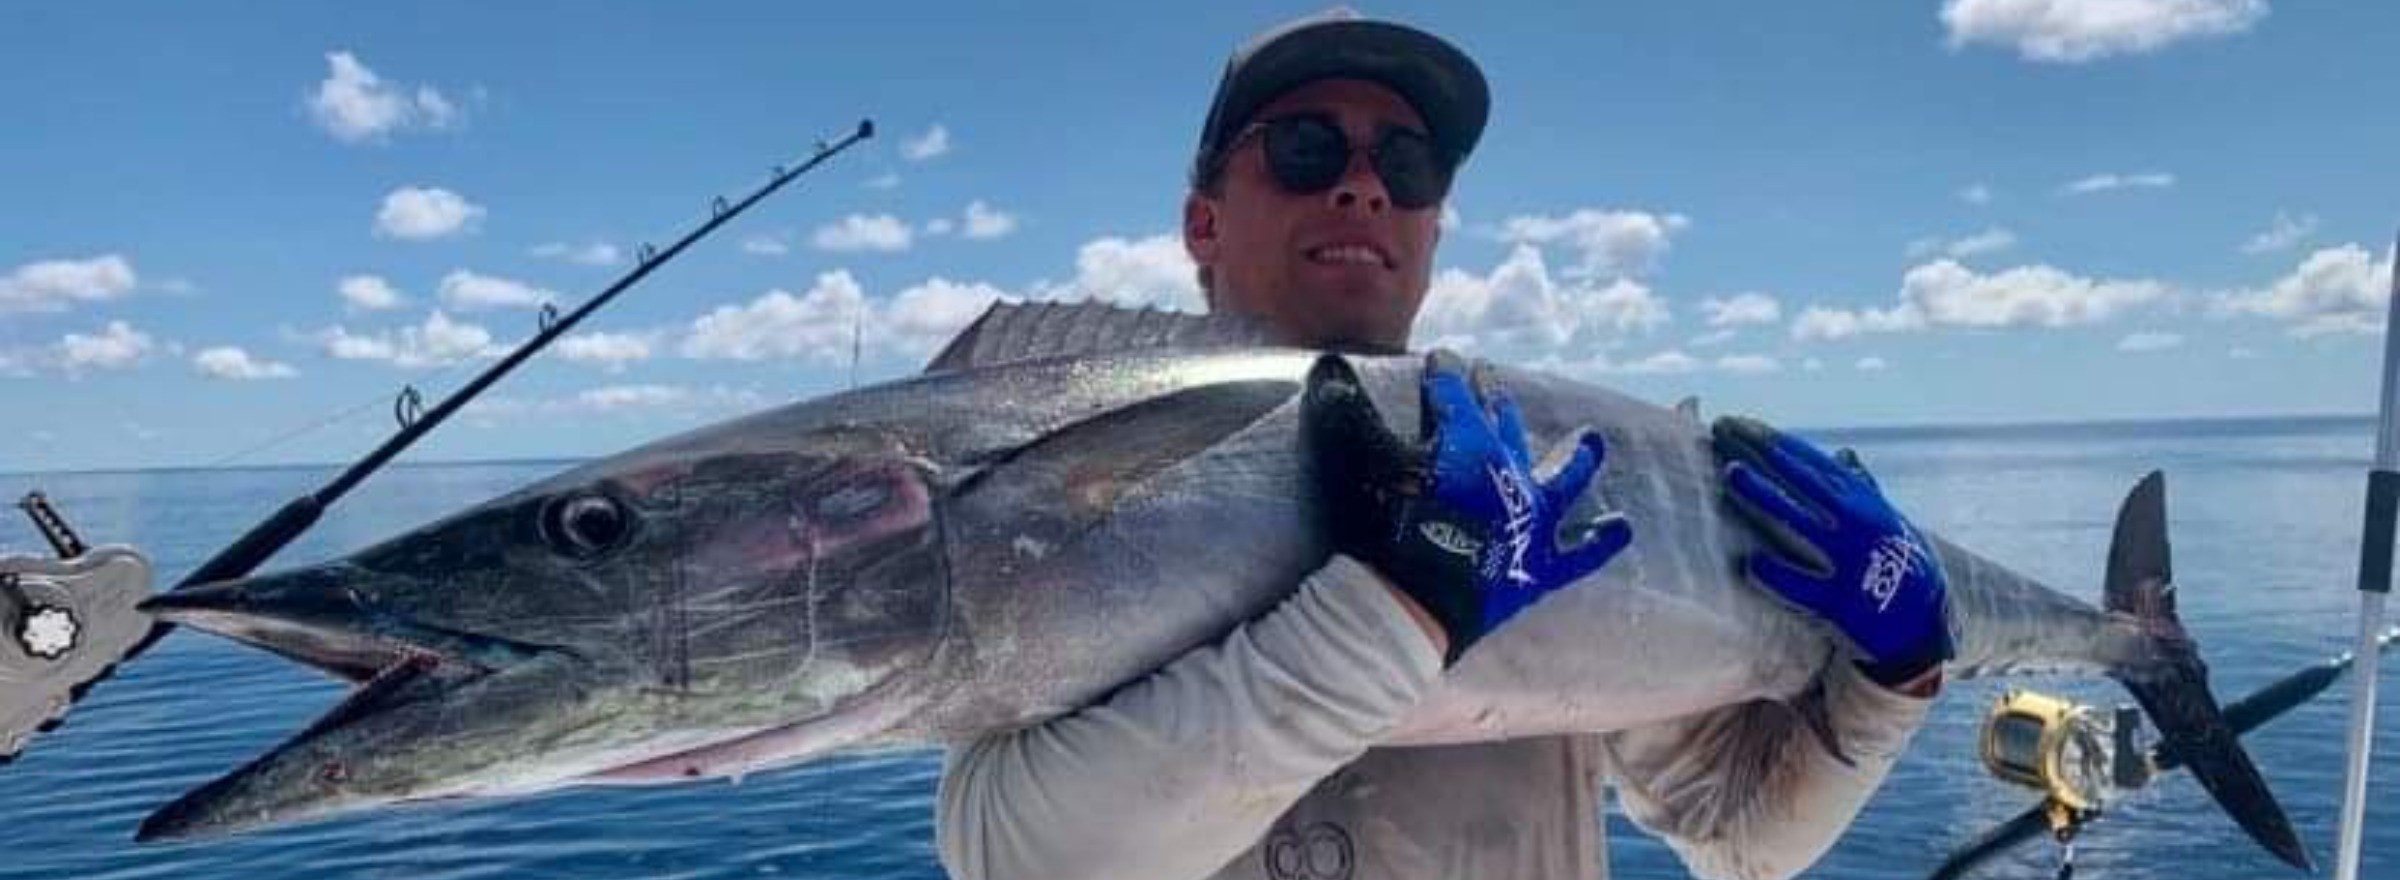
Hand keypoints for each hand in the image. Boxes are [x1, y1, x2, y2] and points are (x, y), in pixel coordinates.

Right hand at [1303, 351, 1632, 664]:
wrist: (1417, 603)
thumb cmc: (1387, 528)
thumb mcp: (1358, 461)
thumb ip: (1346, 413)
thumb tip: (1329, 367)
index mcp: (1469, 442)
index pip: (1456, 393)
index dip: (1447, 374)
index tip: (1443, 359)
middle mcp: (1510, 472)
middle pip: (1505, 426)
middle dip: (1497, 400)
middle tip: (1492, 378)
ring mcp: (1532, 520)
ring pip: (1562, 480)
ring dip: (1577, 458)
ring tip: (1594, 441)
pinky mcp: (1540, 566)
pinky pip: (1580, 556)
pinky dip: (1600, 543)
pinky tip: (1621, 528)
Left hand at [1711, 416, 1951, 686]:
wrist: (1922, 618)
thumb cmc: (1901, 562)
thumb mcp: (1886, 519)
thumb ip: (1861, 486)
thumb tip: (1844, 454)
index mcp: (1862, 502)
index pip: (1812, 462)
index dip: (1776, 441)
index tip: (1743, 422)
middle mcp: (1854, 523)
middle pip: (1800, 480)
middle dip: (1762, 452)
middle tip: (1724, 427)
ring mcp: (1846, 560)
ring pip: (1799, 521)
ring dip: (1765, 495)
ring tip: (1731, 472)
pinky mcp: (1839, 601)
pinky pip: (1804, 586)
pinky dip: (1779, 575)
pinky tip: (1751, 563)